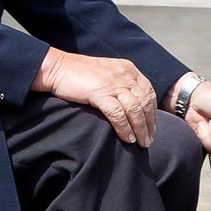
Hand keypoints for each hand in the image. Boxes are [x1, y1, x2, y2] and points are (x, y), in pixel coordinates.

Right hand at [31, 48, 157, 146]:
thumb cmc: (80, 74)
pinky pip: (117, 114)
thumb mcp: (108, 74)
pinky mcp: (99, 92)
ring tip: (141, 143)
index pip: (149, 91)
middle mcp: (124, 74)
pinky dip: (124, 128)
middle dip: (149, 124)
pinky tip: (126, 138)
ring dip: (140, 129)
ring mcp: (112, 83)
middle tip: (148, 140)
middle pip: (145, 102)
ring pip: (134, 109)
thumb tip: (133, 105)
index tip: (152, 127)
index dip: (153, 111)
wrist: (58, 68)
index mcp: (128, 69)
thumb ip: (122, 84)